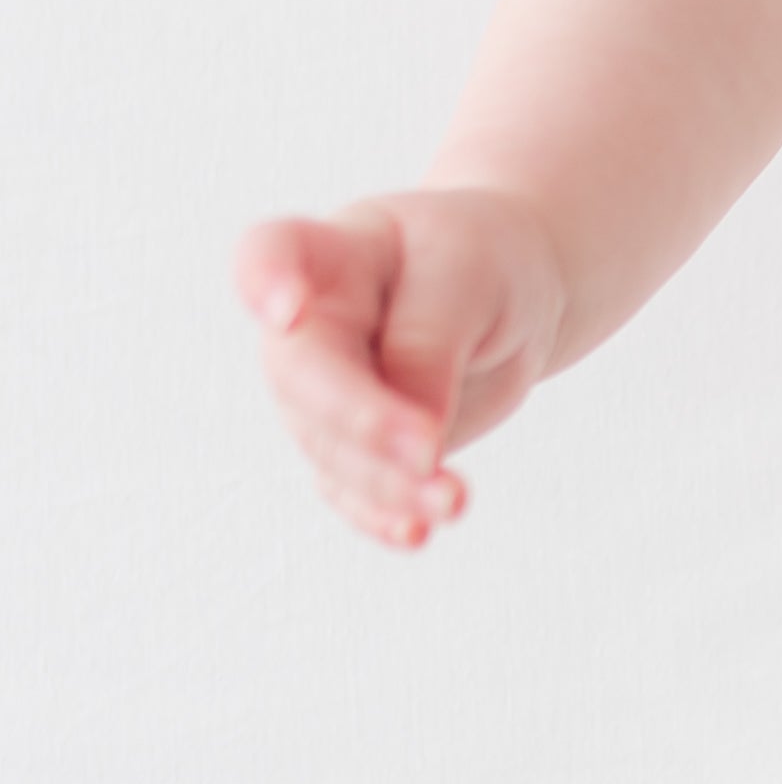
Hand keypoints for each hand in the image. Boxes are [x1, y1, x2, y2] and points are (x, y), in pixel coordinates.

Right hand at [232, 189, 567, 549]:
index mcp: (333, 252)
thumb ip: (429, 346)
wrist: (514, 288)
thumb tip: (412, 444)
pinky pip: (353, 487)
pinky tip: (415, 531)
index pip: (271, 252)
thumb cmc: (482, 260)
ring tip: (454, 499)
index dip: (264, 281)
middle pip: (305, 376)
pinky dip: (382, 513)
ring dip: (389, 481)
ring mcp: (323, 389)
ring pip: (333, 447)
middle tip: (428, 451)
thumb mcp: (469, 277)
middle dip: (361, 421)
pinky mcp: (352, 444)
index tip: (287, 309)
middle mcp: (309, 325)